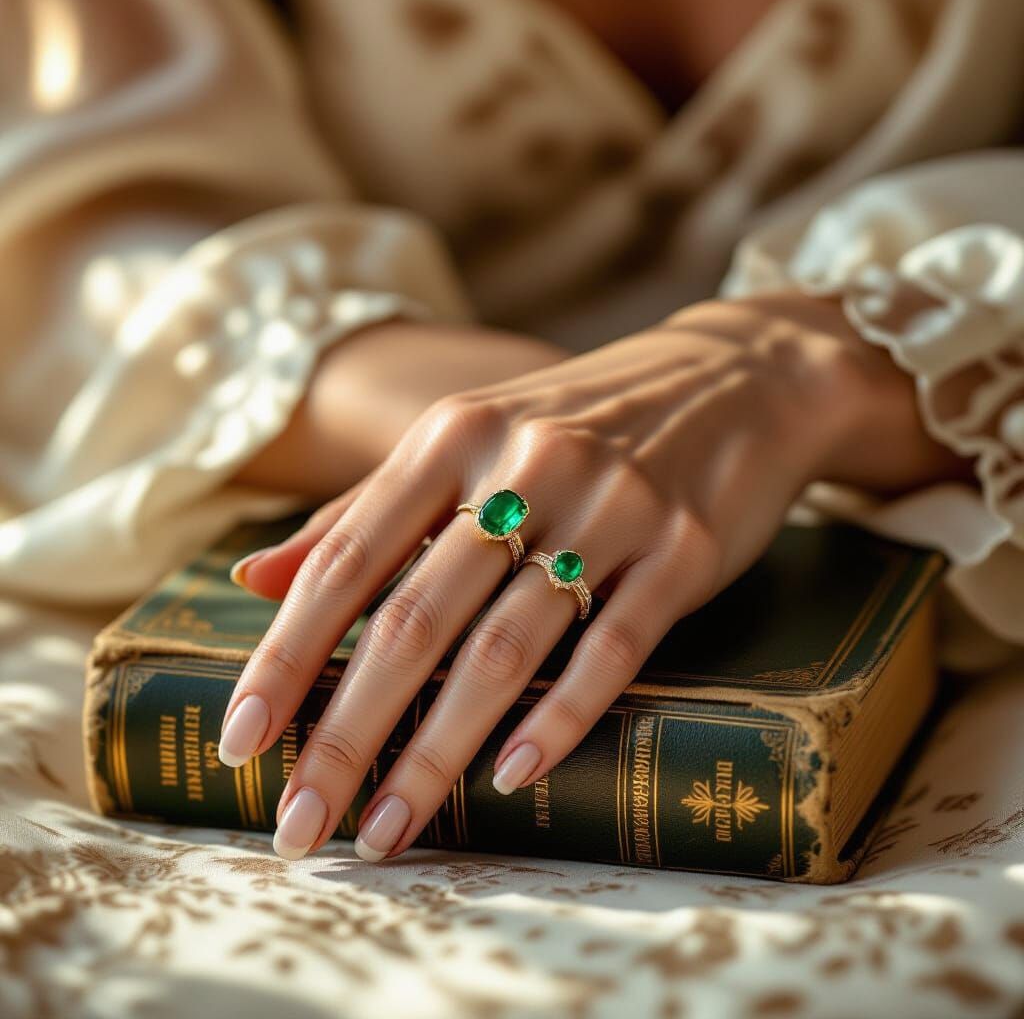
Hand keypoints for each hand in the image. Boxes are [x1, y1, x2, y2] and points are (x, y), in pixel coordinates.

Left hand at [218, 294, 967, 861]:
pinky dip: (558, 718)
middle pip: (415, 619)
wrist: (733, 378)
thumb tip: (254, 577)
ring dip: (438, 751)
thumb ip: (364, 510)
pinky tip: (510, 777)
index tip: (241, 741)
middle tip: (299, 822)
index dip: (284, 655)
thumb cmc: (579, 421)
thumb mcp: (465, 439)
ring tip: (387, 827)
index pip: (346, 559)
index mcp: (453, 434)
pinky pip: (615, 650)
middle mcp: (525, 466)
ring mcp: (611, 508)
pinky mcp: (682, 550)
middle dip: (347, 732)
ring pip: (506, 648)